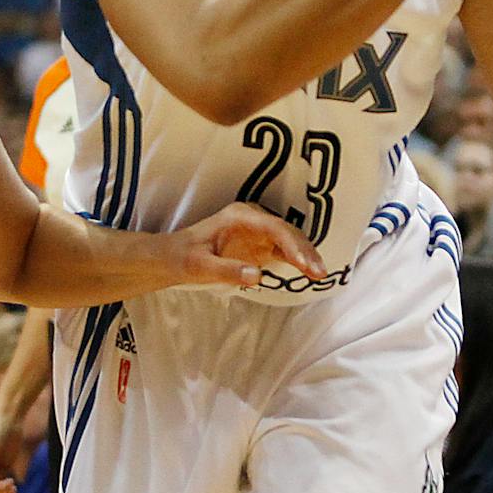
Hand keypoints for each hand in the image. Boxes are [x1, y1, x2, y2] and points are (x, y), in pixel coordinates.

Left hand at [172, 201, 325, 287]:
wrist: (172, 257)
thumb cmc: (183, 258)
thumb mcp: (199, 267)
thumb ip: (227, 270)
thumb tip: (256, 275)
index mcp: (239, 217)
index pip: (273, 227)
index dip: (290, 243)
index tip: (301, 262)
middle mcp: (253, 219)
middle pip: (287, 232)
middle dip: (305, 251)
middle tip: (318, 272)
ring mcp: (258, 232)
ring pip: (290, 240)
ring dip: (306, 256)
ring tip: (320, 274)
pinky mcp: (261, 246)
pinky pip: (285, 250)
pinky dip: (299, 260)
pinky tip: (311, 273)